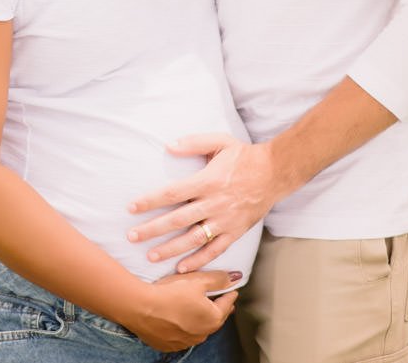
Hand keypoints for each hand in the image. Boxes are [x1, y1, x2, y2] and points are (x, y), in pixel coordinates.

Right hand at [121, 270, 238, 351]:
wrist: (140, 307)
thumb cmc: (169, 292)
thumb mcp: (197, 280)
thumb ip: (218, 280)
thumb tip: (235, 277)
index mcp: (213, 318)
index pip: (226, 304)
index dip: (229, 294)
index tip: (231, 289)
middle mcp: (202, 334)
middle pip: (214, 319)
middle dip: (217, 309)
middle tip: (219, 300)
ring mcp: (185, 342)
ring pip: (198, 329)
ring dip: (199, 320)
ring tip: (197, 310)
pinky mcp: (169, 345)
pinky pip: (181, 336)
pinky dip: (183, 328)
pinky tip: (178, 320)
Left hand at [127, 134, 283, 271]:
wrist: (276, 173)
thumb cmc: (244, 156)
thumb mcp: (220, 141)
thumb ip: (193, 143)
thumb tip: (168, 146)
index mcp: (207, 181)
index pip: (172, 193)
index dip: (150, 201)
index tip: (131, 208)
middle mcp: (214, 203)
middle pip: (178, 220)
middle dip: (153, 229)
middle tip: (132, 236)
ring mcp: (225, 220)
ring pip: (194, 239)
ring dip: (171, 249)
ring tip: (150, 256)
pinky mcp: (236, 232)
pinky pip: (215, 250)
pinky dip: (199, 260)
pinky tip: (181, 267)